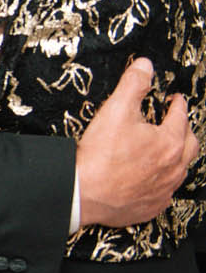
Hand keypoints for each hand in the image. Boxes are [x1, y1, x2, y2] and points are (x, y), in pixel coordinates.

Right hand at [76, 59, 196, 227]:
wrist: (83, 194)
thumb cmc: (100, 157)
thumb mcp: (115, 111)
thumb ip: (133, 85)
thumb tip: (144, 66)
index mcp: (169, 142)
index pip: (180, 116)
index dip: (177, 104)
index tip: (175, 99)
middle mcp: (173, 167)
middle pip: (189, 145)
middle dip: (185, 130)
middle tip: (178, 123)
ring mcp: (164, 189)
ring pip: (180, 170)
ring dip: (176, 157)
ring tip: (167, 150)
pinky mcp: (152, 206)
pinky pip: (165, 193)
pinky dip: (163, 183)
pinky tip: (153, 179)